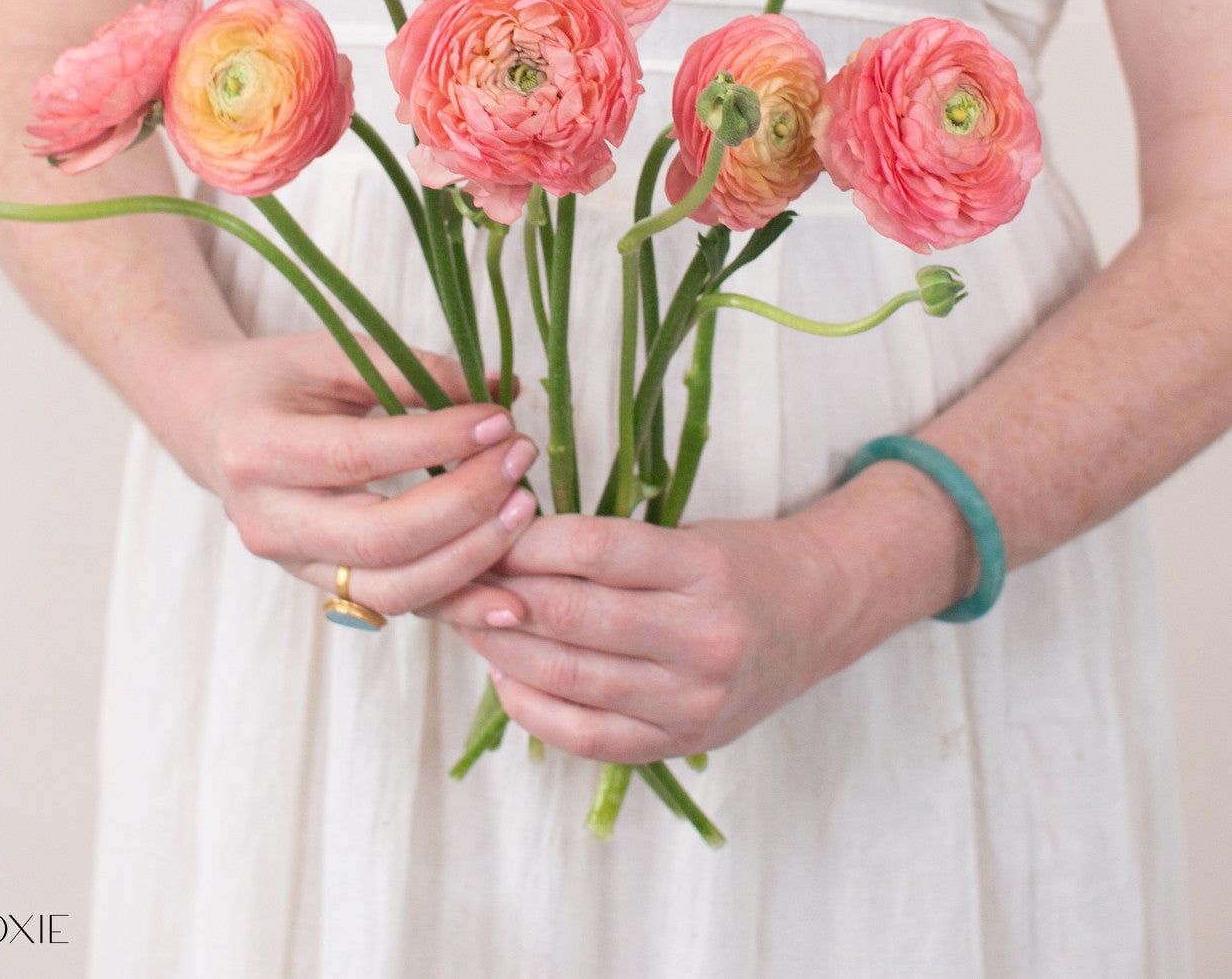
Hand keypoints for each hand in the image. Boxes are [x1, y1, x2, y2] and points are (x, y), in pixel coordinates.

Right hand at [182, 331, 539, 624]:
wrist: (210, 424)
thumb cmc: (275, 379)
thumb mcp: (332, 354)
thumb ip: (413, 370)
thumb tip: (504, 391)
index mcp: (259, 448)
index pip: (360, 455)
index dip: (437, 442)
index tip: (499, 421)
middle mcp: (269, 520)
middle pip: (381, 537)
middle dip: (465, 504)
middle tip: (519, 460)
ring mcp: (293, 564)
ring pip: (393, 588)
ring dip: (471, 558)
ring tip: (523, 510)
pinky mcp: (321, 587)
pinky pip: (398, 605)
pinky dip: (458, 604)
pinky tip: (511, 599)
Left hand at [453, 514, 845, 762]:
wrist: (816, 615)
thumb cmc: (738, 562)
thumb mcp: (685, 534)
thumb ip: (608, 549)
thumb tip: (501, 547)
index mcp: (704, 569)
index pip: (593, 549)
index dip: (524, 540)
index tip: (481, 526)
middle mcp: (703, 638)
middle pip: (572, 616)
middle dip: (497, 594)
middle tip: (451, 575)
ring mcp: (693, 699)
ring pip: (571, 677)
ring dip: (502, 647)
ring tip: (466, 620)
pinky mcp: (680, 741)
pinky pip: (588, 735)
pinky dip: (534, 708)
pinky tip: (506, 676)